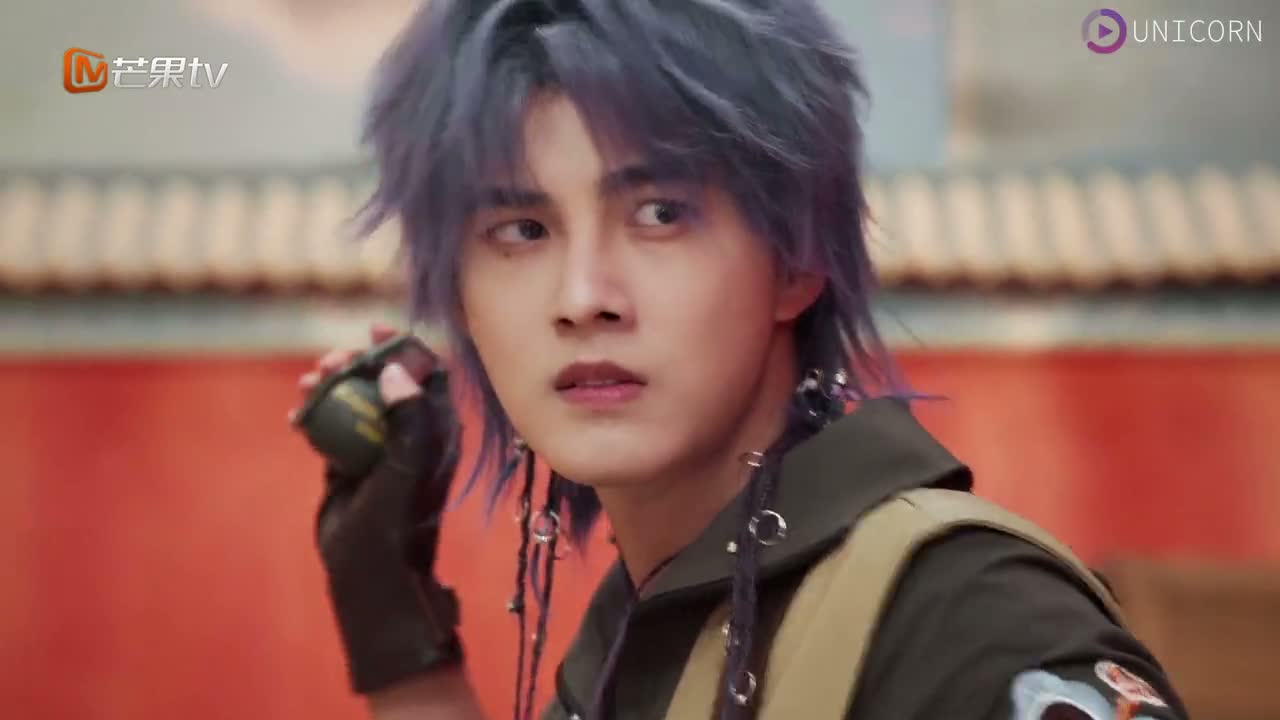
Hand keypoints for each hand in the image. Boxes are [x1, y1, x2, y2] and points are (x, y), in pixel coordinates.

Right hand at [291, 323, 464, 693]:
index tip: (375, 329)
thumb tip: (396, 371)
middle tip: (331, 361)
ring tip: (309, 385)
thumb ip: (408, 422)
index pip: (429, 373)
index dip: (405, 345)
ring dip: (332, 384)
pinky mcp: (350, 463)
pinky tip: (298, 416)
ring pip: (356, 399)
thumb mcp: (403, 473)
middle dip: (358, 361)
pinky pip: (333, 425)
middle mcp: (410, 434)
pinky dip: (316, 414)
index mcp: (436, 433)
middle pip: (385, 379)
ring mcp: (379, 447)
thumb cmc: (395, 530)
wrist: (369, 579)